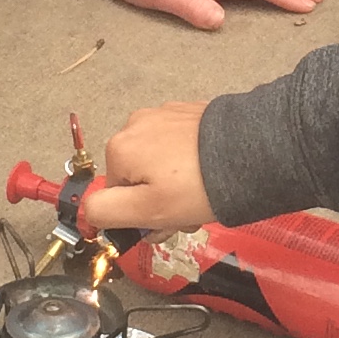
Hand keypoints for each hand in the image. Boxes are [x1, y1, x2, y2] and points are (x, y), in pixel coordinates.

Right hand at [93, 100, 212, 230]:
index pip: (115, 195)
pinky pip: (179, 145)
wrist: (251, 153)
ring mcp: (164, 114)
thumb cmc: (198, 186)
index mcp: (119, 148)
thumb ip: (106, 212)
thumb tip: (87, 212)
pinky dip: (189, 163)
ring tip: (201, 195)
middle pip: (137, 176)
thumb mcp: (146, 210)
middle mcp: (136, 124)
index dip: (138, 216)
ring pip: (159, 162)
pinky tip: (208, 174)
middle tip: (185, 215)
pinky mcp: (190, 113)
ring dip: (174, 184)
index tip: (162, 224)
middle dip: (158, 200)